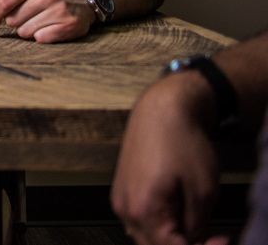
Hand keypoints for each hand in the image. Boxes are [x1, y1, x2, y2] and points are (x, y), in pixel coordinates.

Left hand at [0, 0, 94, 42]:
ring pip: (25, 32)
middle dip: (15, 23)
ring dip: (28, 31)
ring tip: (40, 22)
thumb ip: (4, 0)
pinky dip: (41, 37)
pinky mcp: (68, 26)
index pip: (4, 2)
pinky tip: (49, 29)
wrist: (85, 0)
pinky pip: (40, 39)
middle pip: (13, 20)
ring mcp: (59, 11)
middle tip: (28, 17)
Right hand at [111, 75, 221, 244]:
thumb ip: (197, 225)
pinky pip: (141, 221)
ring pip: (146, 236)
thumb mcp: (203, 190)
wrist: (161, 110)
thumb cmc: (181, 142)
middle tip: (212, 238)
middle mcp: (125, 208)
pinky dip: (161, 226)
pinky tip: (180, 215)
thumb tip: (194, 241)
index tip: (220, 241)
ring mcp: (121, 199)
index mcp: (143, 210)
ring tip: (199, 228)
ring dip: (171, 238)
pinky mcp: (123, 190)